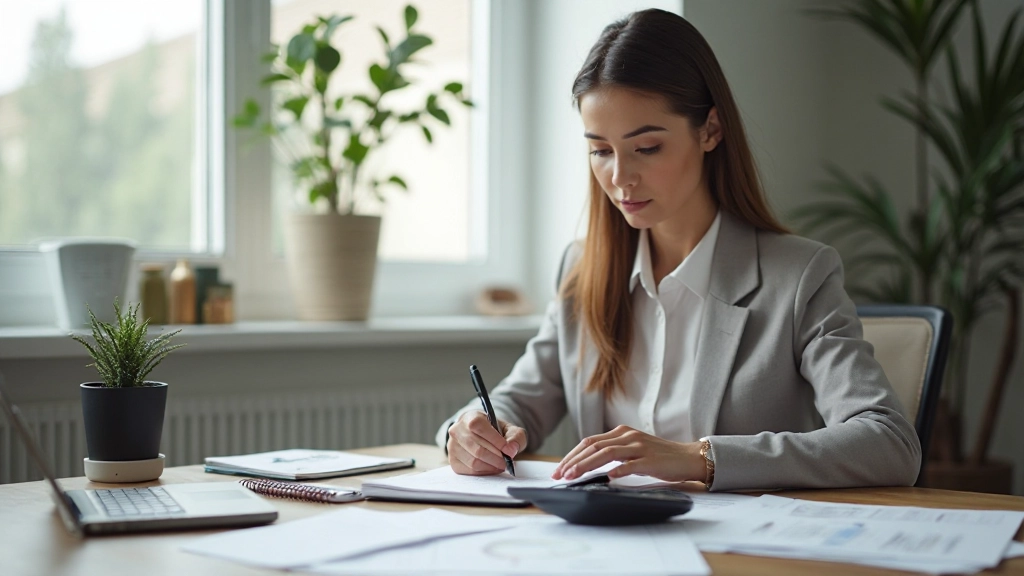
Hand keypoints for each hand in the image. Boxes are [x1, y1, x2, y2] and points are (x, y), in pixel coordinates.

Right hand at [446, 411, 526, 475]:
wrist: (479, 435)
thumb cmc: (495, 432)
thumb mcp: (509, 429)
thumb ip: (515, 436)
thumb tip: (511, 449)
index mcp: (470, 417)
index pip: (480, 428)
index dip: (496, 441)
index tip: (509, 451)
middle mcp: (457, 430)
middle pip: (478, 449)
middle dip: (497, 458)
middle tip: (508, 462)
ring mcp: (452, 446)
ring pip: (474, 462)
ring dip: (492, 466)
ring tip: (502, 465)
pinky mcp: (453, 461)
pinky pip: (470, 471)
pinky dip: (485, 471)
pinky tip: (492, 467)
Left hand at [551, 425, 704, 482]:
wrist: (687, 457)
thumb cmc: (658, 457)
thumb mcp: (632, 450)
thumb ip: (613, 453)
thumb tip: (588, 464)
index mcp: (621, 432)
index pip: (589, 442)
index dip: (572, 455)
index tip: (559, 469)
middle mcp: (627, 436)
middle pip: (593, 446)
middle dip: (573, 461)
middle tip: (559, 474)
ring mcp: (639, 447)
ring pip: (606, 453)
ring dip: (587, 465)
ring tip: (573, 476)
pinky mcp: (650, 460)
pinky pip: (630, 464)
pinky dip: (617, 470)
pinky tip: (607, 477)